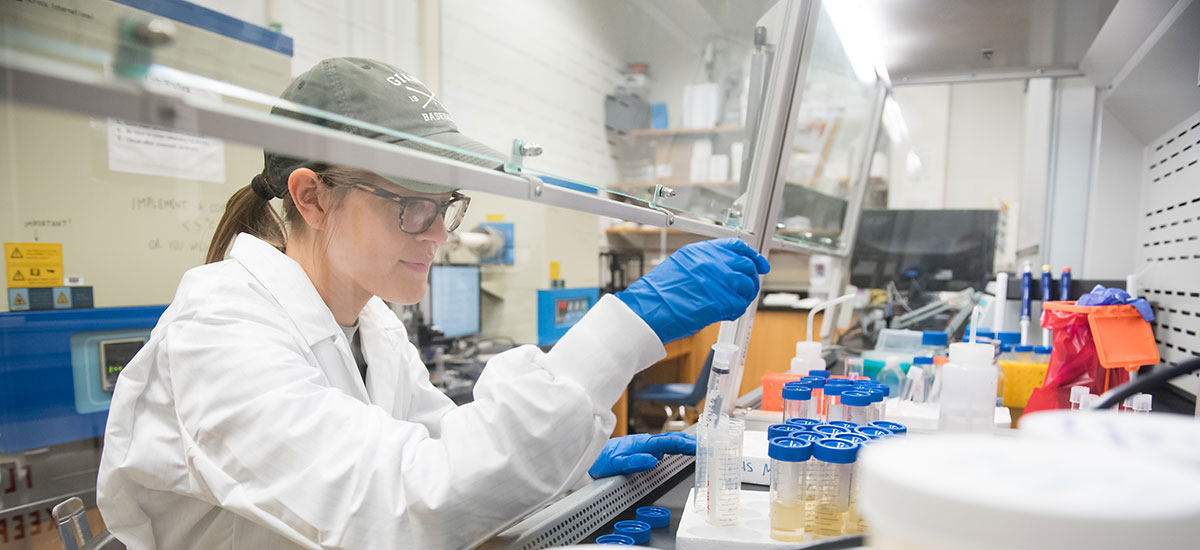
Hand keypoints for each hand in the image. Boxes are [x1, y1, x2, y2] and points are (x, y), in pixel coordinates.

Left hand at [588, 432, 695, 478]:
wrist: (591, 459)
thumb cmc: (601, 461)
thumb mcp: (615, 465)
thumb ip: (633, 462)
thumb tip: (652, 460)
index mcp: (642, 444)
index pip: (668, 442)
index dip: (685, 444)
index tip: (699, 447)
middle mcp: (646, 443)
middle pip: (673, 440)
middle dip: (691, 442)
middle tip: (708, 447)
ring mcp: (645, 446)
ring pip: (670, 442)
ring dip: (685, 444)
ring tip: (701, 447)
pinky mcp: (644, 451)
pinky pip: (664, 447)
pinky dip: (677, 447)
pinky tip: (682, 450)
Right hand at [616, 238, 769, 343]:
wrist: (648, 311)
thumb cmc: (658, 294)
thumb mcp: (679, 266)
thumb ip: (703, 264)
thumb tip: (723, 270)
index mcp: (701, 251)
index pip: (736, 246)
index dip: (751, 255)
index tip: (758, 264)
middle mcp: (713, 262)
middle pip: (746, 265)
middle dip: (751, 278)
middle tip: (747, 289)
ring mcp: (719, 281)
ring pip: (747, 285)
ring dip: (745, 296)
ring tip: (733, 304)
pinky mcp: (721, 301)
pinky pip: (740, 305)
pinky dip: (736, 311)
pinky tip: (725, 314)